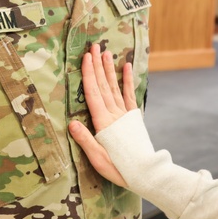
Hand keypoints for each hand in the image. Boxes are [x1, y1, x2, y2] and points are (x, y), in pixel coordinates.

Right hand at [67, 43, 137, 187]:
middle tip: (93, 46)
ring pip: (114, 87)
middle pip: (103, 85)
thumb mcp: (98, 159)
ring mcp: (124, 115)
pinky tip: (127, 67)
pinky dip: (127, 81)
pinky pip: (129, 96)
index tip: (86, 57)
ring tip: (105, 52)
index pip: (93, 93)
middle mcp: (113, 114)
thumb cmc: (119, 168)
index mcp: (103, 122)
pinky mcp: (132, 118)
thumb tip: (71, 123)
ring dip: (109, 69)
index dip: (89, 74)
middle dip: (97, 65)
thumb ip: (85, 140)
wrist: (146, 172)